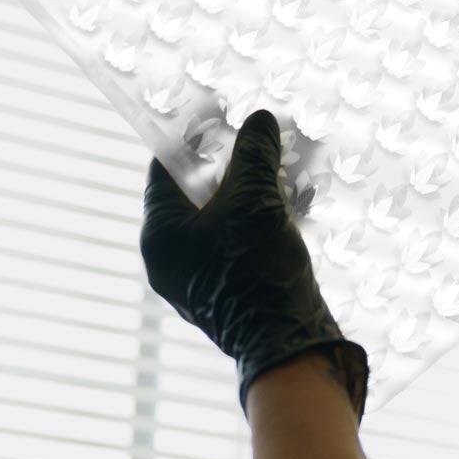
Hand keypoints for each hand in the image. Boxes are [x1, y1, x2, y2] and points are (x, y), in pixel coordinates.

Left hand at [141, 110, 367, 416]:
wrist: (288, 344)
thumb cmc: (259, 270)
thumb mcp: (255, 199)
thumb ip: (254, 153)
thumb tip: (258, 119)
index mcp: (161, 235)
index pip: (164, 170)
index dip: (191, 137)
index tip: (217, 114)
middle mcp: (171, 259)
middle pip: (197, 194)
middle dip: (234, 165)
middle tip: (258, 140)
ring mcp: (198, 280)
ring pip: (224, 218)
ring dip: (255, 191)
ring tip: (286, 168)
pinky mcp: (228, 294)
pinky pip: (240, 243)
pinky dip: (263, 221)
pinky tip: (297, 204)